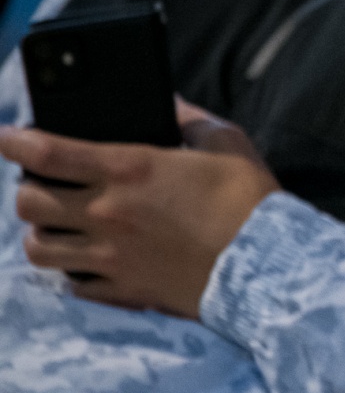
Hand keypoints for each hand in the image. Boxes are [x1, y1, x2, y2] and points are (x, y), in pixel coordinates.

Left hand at [0, 98, 279, 317]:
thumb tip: (168, 104)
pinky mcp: (125, 289)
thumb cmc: (250, 199)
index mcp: (128, 169)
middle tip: (44, 187)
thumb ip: (189, 118)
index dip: (13, 140)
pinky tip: (91, 261)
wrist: (269, 264)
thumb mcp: (225, 142)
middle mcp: (108, 213)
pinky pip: (75, 285)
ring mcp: (112, 256)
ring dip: (42, 234)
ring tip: (60, 228)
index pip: (46, 152)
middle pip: (28, 203)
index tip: (4, 136)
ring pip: (39, 249)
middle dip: (26, 190)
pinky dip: (75, 272)